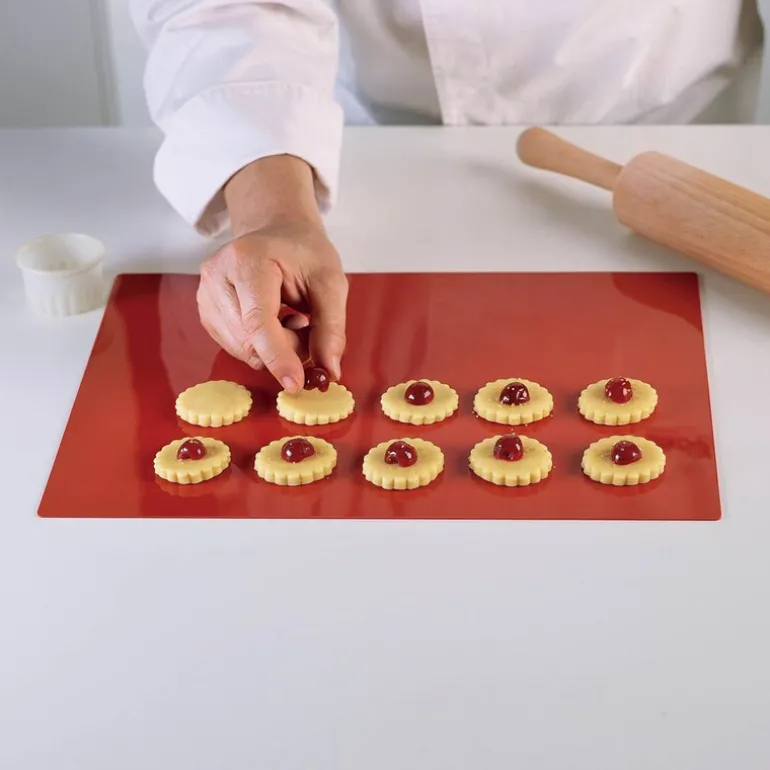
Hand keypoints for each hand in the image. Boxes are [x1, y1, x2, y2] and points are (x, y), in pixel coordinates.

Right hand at [197, 219, 346, 391]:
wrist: (276, 233)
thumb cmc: (303, 252)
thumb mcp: (331, 282)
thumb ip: (331, 327)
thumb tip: (328, 370)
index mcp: (247, 260)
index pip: (258, 322)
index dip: (278, 357)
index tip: (296, 383)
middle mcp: (217, 276)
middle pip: (250, 342)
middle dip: (286, 350)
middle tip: (308, 328)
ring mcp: (205, 295)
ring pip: (243, 350)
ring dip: (275, 349)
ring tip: (291, 318)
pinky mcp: (206, 312)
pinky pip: (237, 348)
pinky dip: (262, 346)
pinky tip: (274, 321)